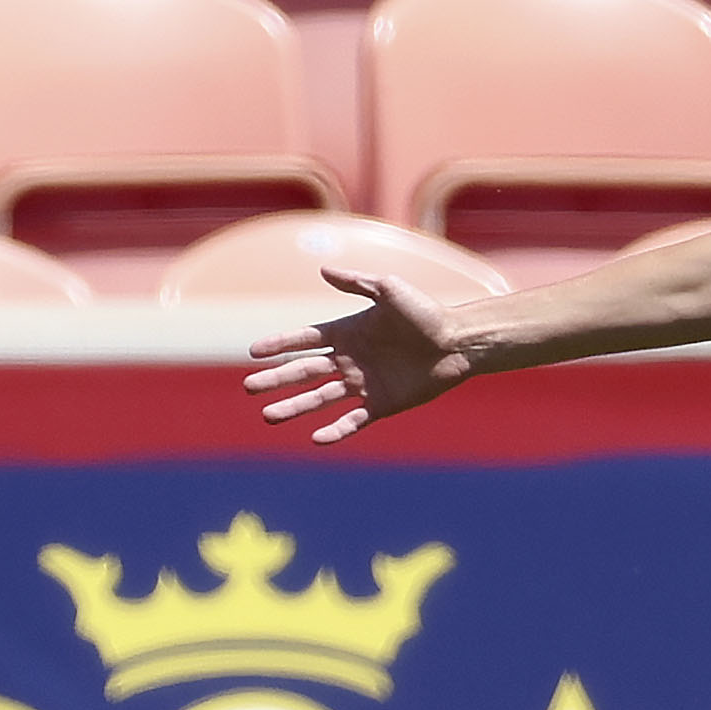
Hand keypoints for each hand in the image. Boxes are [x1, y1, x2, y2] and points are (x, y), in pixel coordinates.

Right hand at [242, 269, 474, 444]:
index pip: (303, 340)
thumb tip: (323, 271)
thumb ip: (357, 283)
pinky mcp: (383, 404)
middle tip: (250, 388)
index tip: (253, 352)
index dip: (279, 345)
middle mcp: (350, 359)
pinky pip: (354, 420)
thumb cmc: (427, 313)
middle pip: (304, 371)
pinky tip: (316, 438)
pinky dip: (336, 430)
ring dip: (295, 407)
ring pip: (321, 398)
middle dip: (277, 380)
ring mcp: (364, 383)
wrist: (460, 342)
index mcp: (347, 332)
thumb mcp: (390, 290)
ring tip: (269, 416)